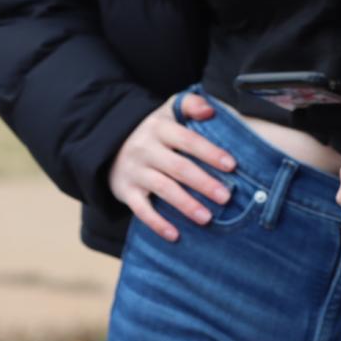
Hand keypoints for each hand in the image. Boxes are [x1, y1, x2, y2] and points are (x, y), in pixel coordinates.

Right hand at [108, 93, 235, 241]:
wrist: (108, 145)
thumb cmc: (153, 130)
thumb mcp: (168, 110)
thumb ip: (190, 105)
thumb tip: (211, 110)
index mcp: (160, 128)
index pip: (188, 140)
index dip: (210, 152)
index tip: (231, 165)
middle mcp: (145, 149)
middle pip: (178, 167)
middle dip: (203, 183)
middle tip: (226, 197)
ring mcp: (135, 172)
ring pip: (162, 189)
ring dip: (186, 205)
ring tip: (207, 218)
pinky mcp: (125, 192)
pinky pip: (141, 210)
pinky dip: (157, 224)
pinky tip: (175, 235)